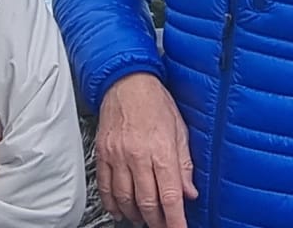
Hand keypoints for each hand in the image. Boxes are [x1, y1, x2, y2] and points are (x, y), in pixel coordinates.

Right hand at [96, 72, 196, 227]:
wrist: (126, 79)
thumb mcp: (180, 130)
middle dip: (156, 222)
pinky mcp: (103, 150)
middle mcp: (137, 155)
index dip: (176, 222)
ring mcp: (117, 154)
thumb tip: (189, 192)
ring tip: (141, 219)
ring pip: (124, 197)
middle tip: (161, 225)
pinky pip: (104, 183)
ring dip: (134, 214)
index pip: (170, 197)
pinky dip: (111, 201)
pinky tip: (118, 209)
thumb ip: (185, 164)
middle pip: (147, 203)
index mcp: (161, 151)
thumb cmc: (154, 100)